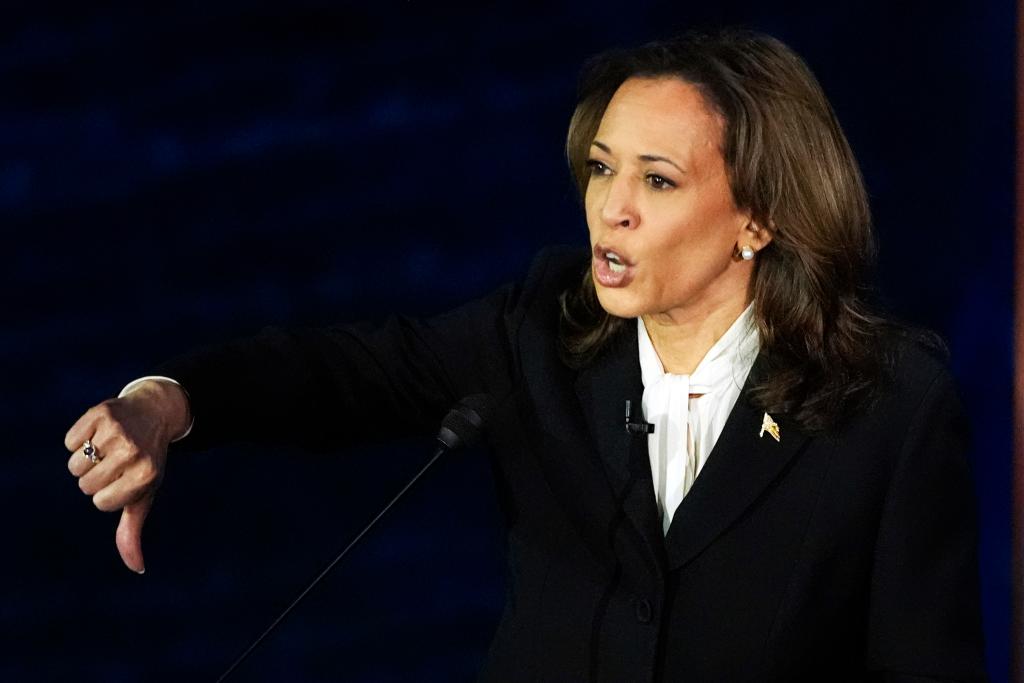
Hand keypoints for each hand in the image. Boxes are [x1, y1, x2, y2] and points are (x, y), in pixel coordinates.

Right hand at [65, 380, 189, 572]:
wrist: (156, 413)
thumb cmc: (147, 461)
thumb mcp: (144, 494)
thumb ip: (134, 530)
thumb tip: (137, 568)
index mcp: (146, 476)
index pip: (101, 502)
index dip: (107, 494)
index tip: (124, 479)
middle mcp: (134, 453)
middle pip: (85, 485)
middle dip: (96, 478)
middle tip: (117, 461)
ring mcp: (118, 432)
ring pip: (75, 465)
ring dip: (85, 459)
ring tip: (108, 448)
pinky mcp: (102, 413)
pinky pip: (70, 441)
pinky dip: (78, 439)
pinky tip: (101, 432)